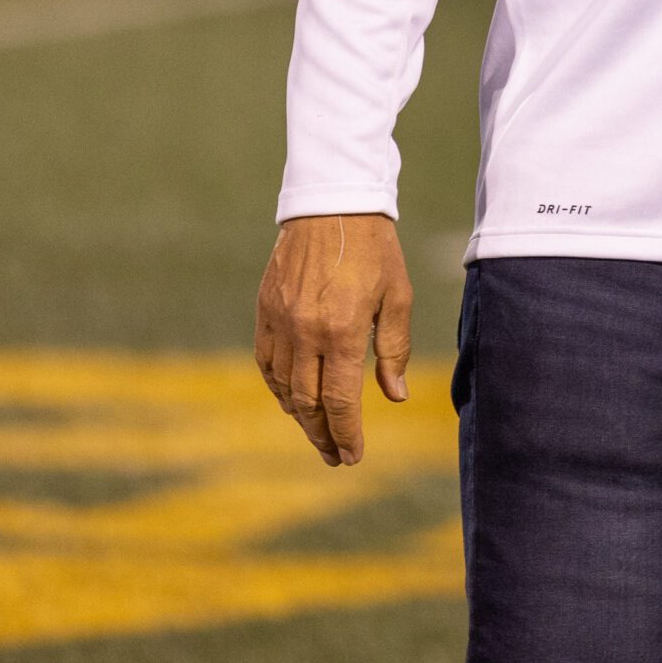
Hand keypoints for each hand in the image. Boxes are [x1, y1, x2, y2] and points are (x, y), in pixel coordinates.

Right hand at [254, 213, 411, 465]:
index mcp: (342, 332)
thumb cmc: (375, 250)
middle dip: (322, 435)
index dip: (346, 435)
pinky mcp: (265, 310)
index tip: (353, 457)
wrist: (332, 205)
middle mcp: (305, 333)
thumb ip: (393, 349)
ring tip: (318, 432)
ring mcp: (280, 322)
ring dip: (299, 415)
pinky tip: (292, 398)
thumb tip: (394, 396)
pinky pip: (266, 362)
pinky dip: (277, 387)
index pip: (340, 401)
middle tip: (335, 456)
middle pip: (308, 402)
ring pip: (282, 387)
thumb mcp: (396, 297)